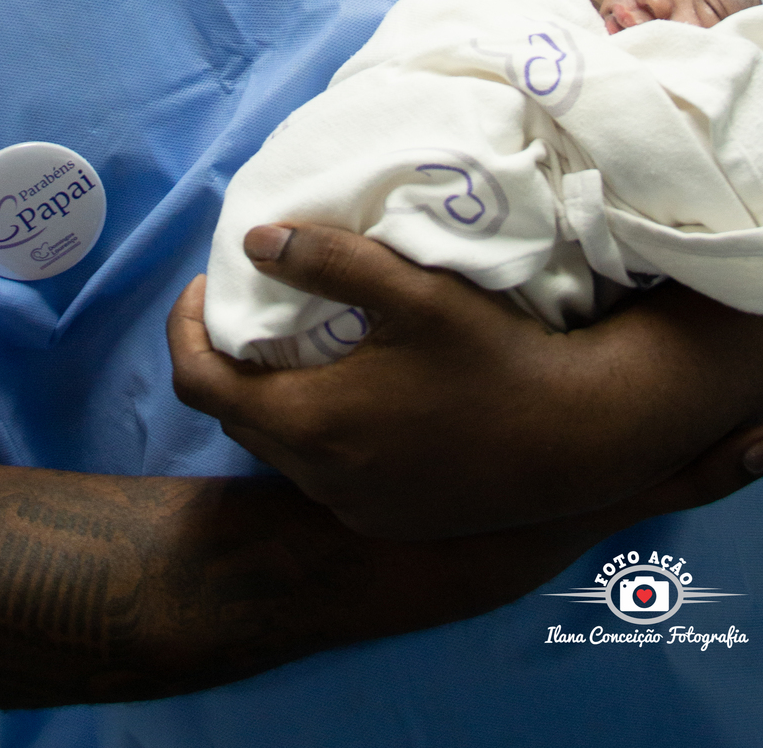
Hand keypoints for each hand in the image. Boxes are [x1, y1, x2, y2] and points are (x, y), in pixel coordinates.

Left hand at [169, 223, 762, 537]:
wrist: (578, 439)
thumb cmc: (495, 355)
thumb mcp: (413, 292)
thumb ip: (329, 261)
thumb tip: (254, 241)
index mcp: (311, 422)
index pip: (199, 383)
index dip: (184, 330)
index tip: (204, 287)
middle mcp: (319, 477)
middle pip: (234, 417)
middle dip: (225, 358)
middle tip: (252, 305)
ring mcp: (353, 508)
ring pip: (278, 448)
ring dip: (272, 396)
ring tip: (302, 342)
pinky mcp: (386, 521)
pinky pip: (321, 474)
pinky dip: (314, 431)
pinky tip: (354, 393)